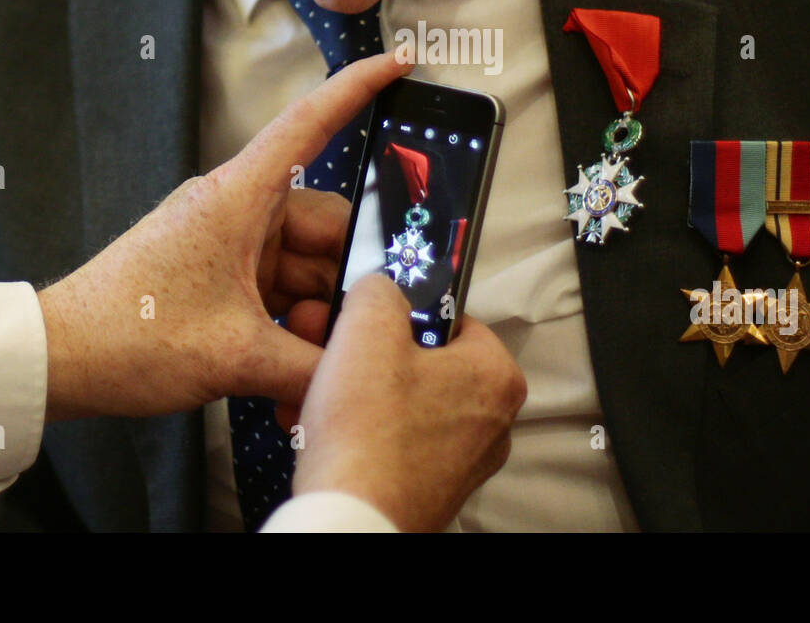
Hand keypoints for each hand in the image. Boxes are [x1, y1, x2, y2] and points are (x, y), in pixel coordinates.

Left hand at [37, 51, 411, 421]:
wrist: (59, 360)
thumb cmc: (123, 336)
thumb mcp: (232, 357)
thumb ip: (310, 369)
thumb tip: (356, 375)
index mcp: (239, 199)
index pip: (310, 124)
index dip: (358, 88)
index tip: (399, 61)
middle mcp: (239, 211)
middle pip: (327, 224)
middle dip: (349, 278)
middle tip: (359, 329)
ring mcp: (232, 244)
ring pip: (308, 264)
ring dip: (320, 314)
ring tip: (315, 366)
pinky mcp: (224, 274)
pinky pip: (281, 290)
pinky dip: (294, 327)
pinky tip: (298, 370)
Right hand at [291, 274, 526, 531]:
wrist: (351, 521)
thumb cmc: (367, 436)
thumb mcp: (366, 330)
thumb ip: (379, 290)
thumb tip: (380, 288)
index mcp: (495, 374)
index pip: (448, 318)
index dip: (398, 314)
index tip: (364, 320)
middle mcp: (492, 419)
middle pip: (420, 361)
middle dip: (364, 356)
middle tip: (329, 354)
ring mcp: (464, 458)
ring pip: (401, 401)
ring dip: (353, 392)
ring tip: (314, 394)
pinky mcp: (433, 486)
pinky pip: (394, 440)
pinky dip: (359, 430)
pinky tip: (321, 428)